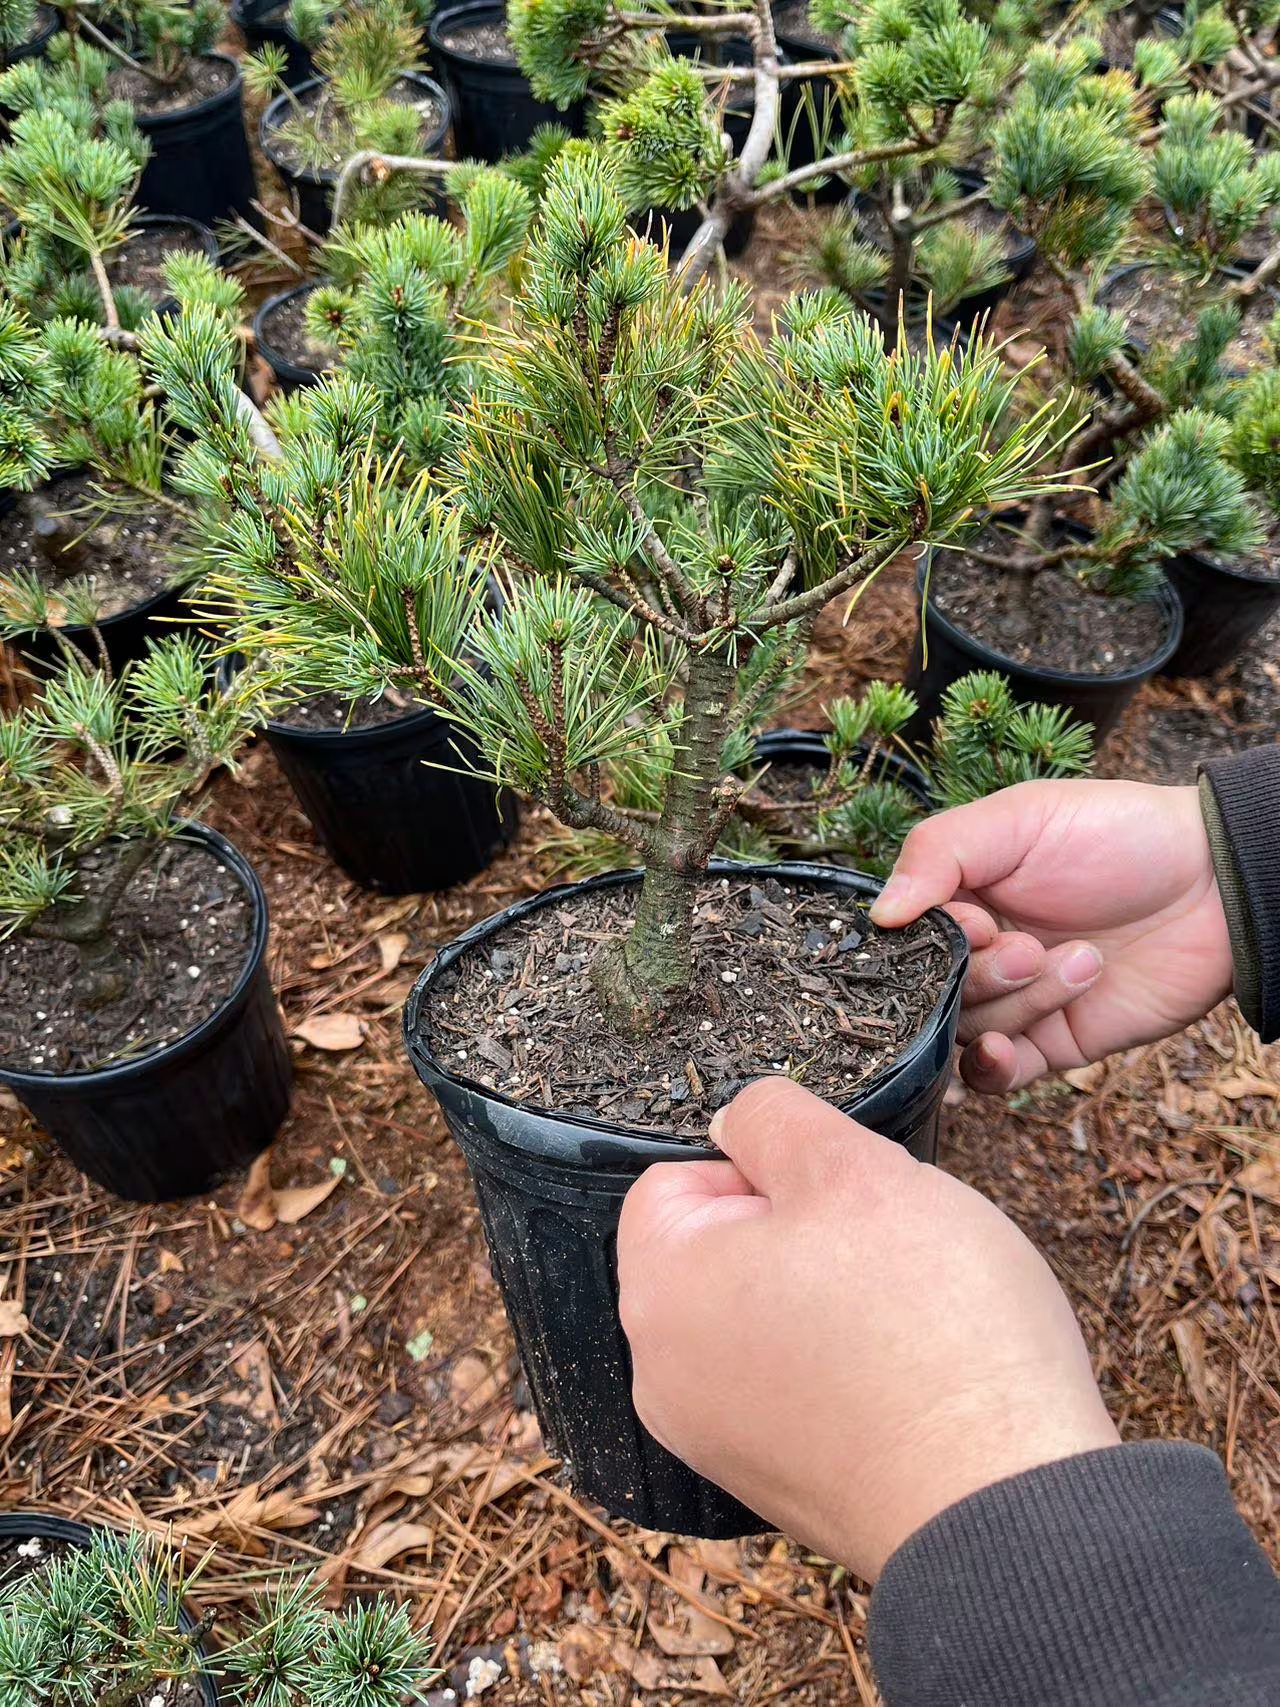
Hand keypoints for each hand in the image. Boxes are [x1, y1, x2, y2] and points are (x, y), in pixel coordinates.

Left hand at [618, 1078, 1118, 1581]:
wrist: (1007, 1505)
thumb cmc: (933, 1327)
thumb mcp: (851, 1167)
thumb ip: (773, 1119)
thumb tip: (734, 1119)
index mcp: (660, 1290)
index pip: (675, 1179)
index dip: (764, 1169)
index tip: (836, 1201)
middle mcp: (664, 1376)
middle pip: (721, 1249)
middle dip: (801, 1233)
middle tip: (882, 1255)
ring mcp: (717, 1439)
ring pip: (767, 1313)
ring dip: (828, 1296)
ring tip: (903, 1317)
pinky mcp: (776, 1484)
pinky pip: (796, 1384)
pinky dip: (845, 1367)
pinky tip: (907, 1373)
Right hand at [869, 779, 1232, 1091]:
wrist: (1217, 884)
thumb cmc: (1117, 834)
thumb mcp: (1018, 818)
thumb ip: (937, 852)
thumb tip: (878, 913)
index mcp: (960, 894)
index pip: (903, 933)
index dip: (927, 937)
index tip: (974, 920)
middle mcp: (979, 951)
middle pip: (930, 988)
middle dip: (978, 974)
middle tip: (1028, 946)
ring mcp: (1013, 1000)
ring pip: (965, 1029)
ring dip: (1015, 1002)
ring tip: (1079, 962)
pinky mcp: (1051, 1044)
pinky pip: (996, 1076)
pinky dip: (989, 1069)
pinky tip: (1003, 1048)